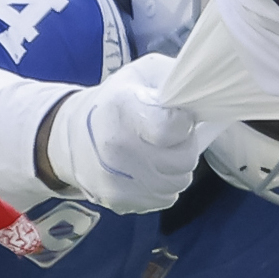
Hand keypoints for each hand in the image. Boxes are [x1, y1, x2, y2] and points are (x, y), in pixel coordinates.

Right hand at [45, 54, 197, 212]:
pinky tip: (148, 170)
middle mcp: (116, 148)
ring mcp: (116, 181)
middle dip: (184, 145)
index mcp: (122, 109)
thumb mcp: (143, 75)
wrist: (72, 137)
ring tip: (159, 152)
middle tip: (170, 136)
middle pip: (183, 159)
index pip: (173, 128)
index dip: (184, 123)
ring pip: (179, 182)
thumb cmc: (116, 100)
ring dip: (176, 168)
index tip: (179, 118)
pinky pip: (164, 199)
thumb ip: (176, 81)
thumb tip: (205, 98)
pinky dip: (163, 185)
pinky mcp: (118, 202)